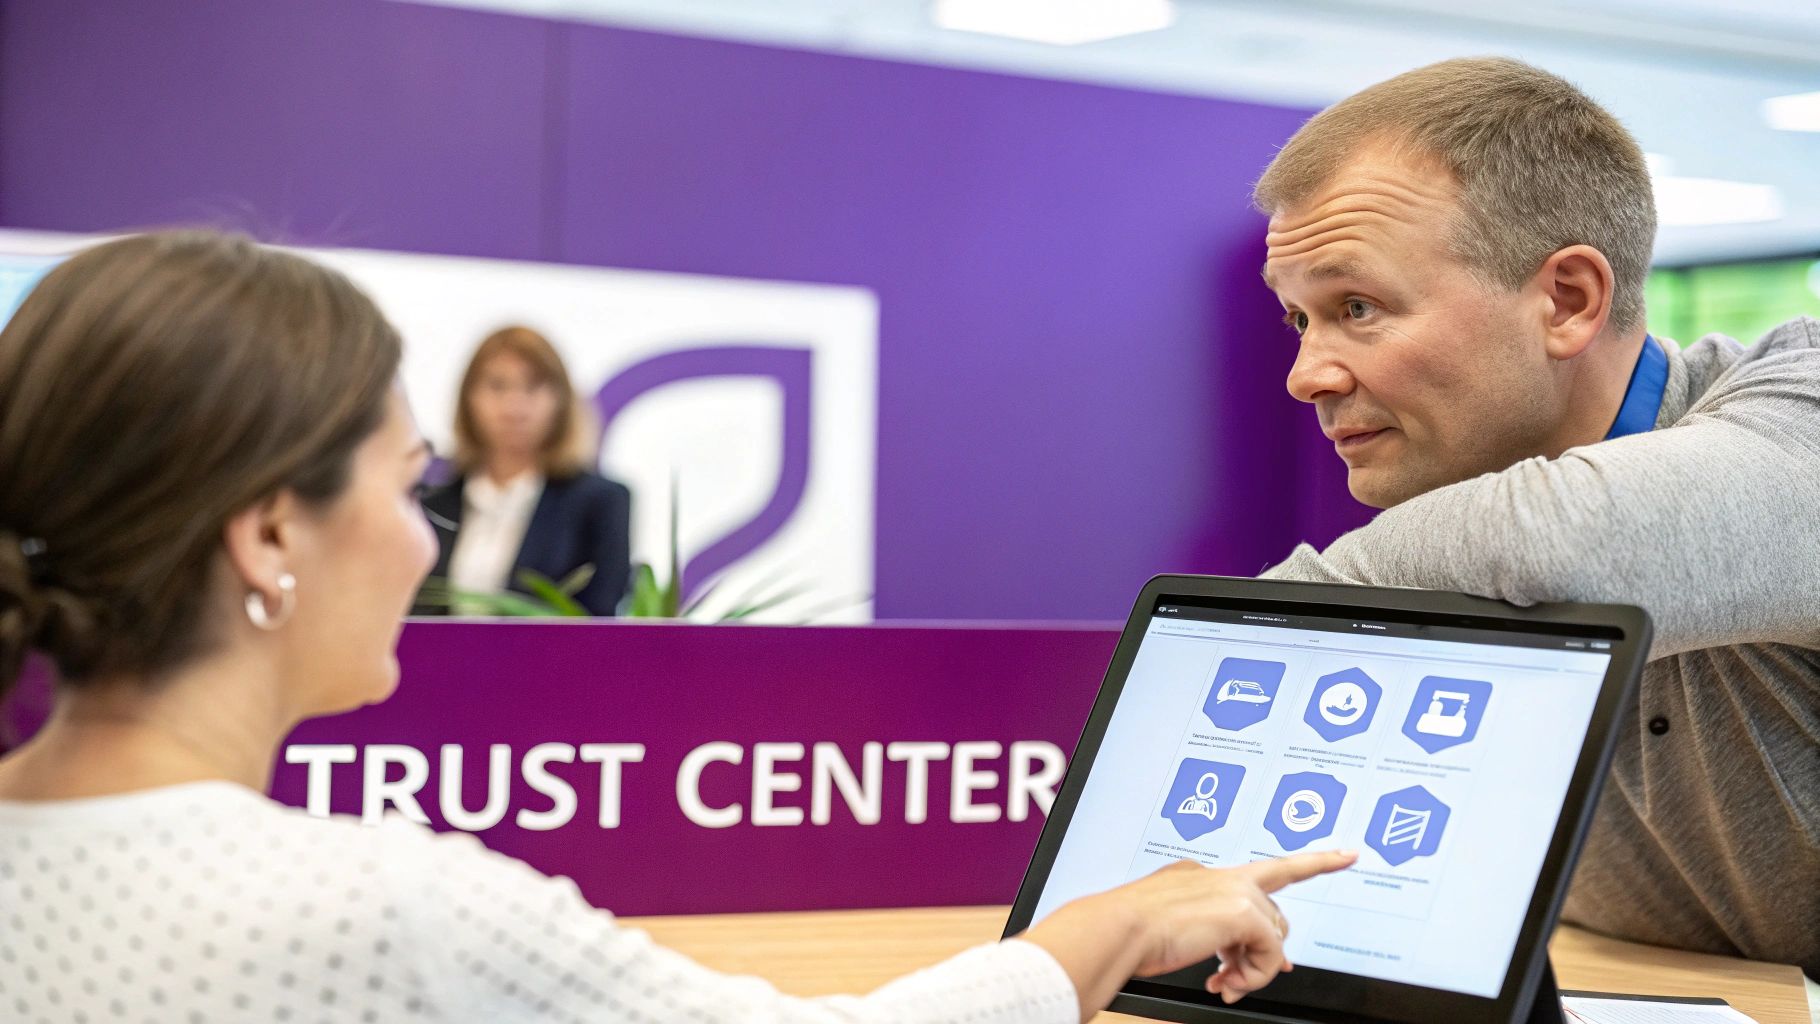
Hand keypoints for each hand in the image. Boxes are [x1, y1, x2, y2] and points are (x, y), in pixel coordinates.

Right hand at [1121, 850, 1356, 1000]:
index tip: (1344, 854)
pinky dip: (1255, 975)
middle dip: (1264, 949)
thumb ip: (1214, 937)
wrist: (1117, 929)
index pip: (1261, 874)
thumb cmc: (1130, 933)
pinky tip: (1229, 982)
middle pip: (1272, 912)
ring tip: (1225, 982)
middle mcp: (1220, 875)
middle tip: (1240, 976)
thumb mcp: (1173, 929)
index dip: (1308, 864)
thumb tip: (1248, 961)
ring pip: (1273, 934)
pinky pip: (1271, 953)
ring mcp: (1233, 890)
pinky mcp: (1242, 912)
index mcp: (1199, 874)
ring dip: (1253, 967)